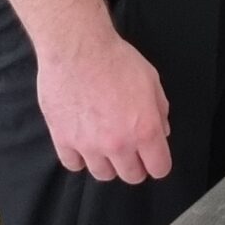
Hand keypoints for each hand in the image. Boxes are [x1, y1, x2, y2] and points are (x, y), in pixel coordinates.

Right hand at [35, 28, 172, 182]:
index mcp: (145, 130)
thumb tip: (161, 131)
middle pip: (132, 176)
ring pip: (103, 174)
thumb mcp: (151, 80)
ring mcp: (88, 145)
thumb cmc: (116, 59)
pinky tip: (83, 142)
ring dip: (108, 163)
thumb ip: (160, 110)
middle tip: (131, 149)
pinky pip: (73, 164)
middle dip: (135, 165)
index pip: (159, 169)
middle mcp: (118, 144)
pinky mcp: (63, 139)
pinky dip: (80, 158)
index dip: (158, 163)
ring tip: (105, 144)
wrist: (77, 48)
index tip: (154, 157)